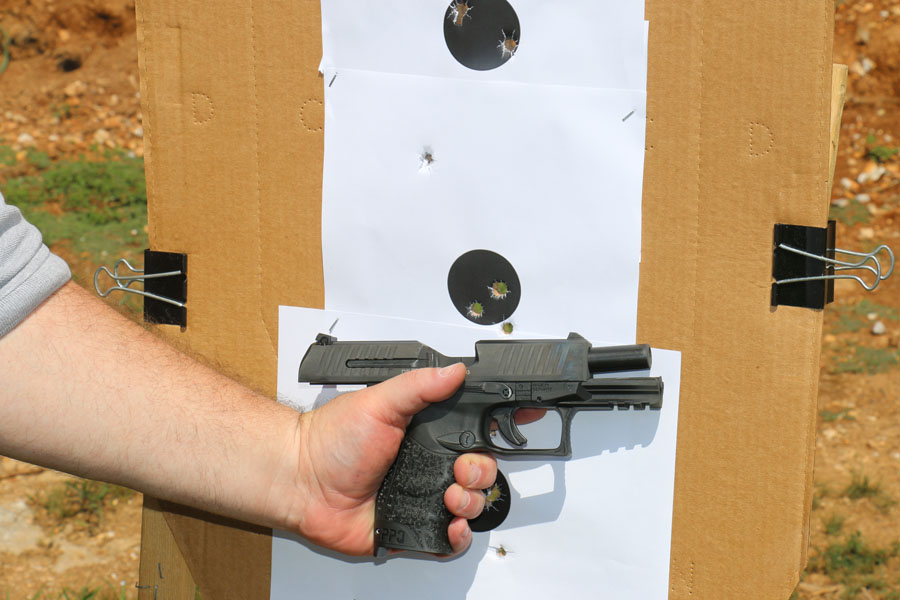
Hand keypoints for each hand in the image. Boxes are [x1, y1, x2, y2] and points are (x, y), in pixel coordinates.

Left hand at [282, 364, 494, 555]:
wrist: (301, 481)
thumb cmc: (332, 440)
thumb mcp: (380, 401)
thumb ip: (420, 385)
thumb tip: (454, 370)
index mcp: (425, 434)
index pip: (474, 432)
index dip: (497, 430)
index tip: (518, 424)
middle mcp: (428, 465)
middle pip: (481, 471)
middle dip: (483, 472)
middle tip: (462, 470)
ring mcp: (422, 497)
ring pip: (471, 505)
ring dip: (472, 502)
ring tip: (450, 496)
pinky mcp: (412, 528)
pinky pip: (449, 540)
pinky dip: (458, 537)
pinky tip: (450, 525)